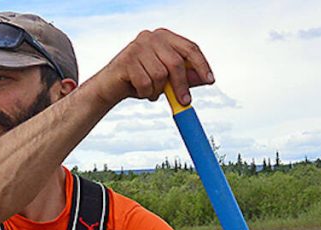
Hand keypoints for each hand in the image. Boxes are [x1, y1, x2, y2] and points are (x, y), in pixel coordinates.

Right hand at [92, 28, 214, 106]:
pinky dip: (145, 93)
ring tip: (150, 91)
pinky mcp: (127, 59)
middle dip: (181, 85)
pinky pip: (146, 83)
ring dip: (157, 90)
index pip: (189, 48)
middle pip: (176, 62)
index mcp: (164, 37)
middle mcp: (152, 37)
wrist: (110, 87)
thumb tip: (204, 78)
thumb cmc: (140, 80)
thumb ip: (185, 76)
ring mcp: (138, 46)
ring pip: (160, 75)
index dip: (201, 64)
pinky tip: (138, 90)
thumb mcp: (166, 79)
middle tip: (184, 102)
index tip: (210, 80)